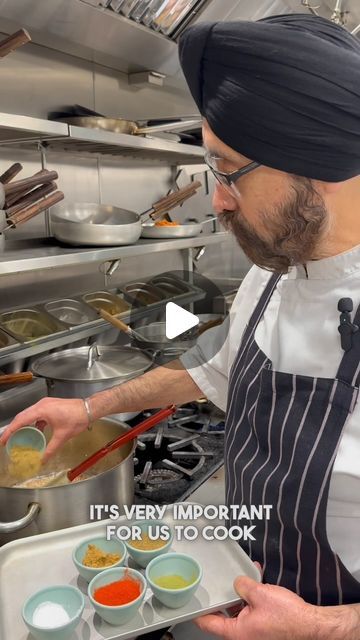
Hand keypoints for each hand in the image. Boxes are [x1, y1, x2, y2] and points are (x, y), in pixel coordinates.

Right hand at [0, 397, 88, 461]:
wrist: (89, 408)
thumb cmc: (77, 418)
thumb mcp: (62, 436)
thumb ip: (51, 449)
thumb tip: (43, 459)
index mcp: (42, 410)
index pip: (21, 420)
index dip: (10, 430)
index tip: (3, 439)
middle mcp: (42, 404)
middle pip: (22, 416)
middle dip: (13, 428)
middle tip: (6, 439)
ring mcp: (46, 404)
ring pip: (29, 414)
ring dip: (23, 424)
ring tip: (19, 436)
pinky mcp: (50, 406)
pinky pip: (37, 414)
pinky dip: (34, 422)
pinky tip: (36, 431)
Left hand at [195, 577, 337, 639]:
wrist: (310, 625)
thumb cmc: (287, 618)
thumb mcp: (259, 594)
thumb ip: (243, 586)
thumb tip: (238, 582)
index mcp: (236, 632)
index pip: (208, 623)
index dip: (198, 611)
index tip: (191, 604)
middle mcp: (244, 635)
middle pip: (224, 616)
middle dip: (224, 597)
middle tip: (218, 584)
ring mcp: (254, 632)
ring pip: (240, 611)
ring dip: (241, 595)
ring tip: (244, 578)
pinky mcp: (265, 627)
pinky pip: (253, 610)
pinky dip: (253, 598)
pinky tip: (258, 582)